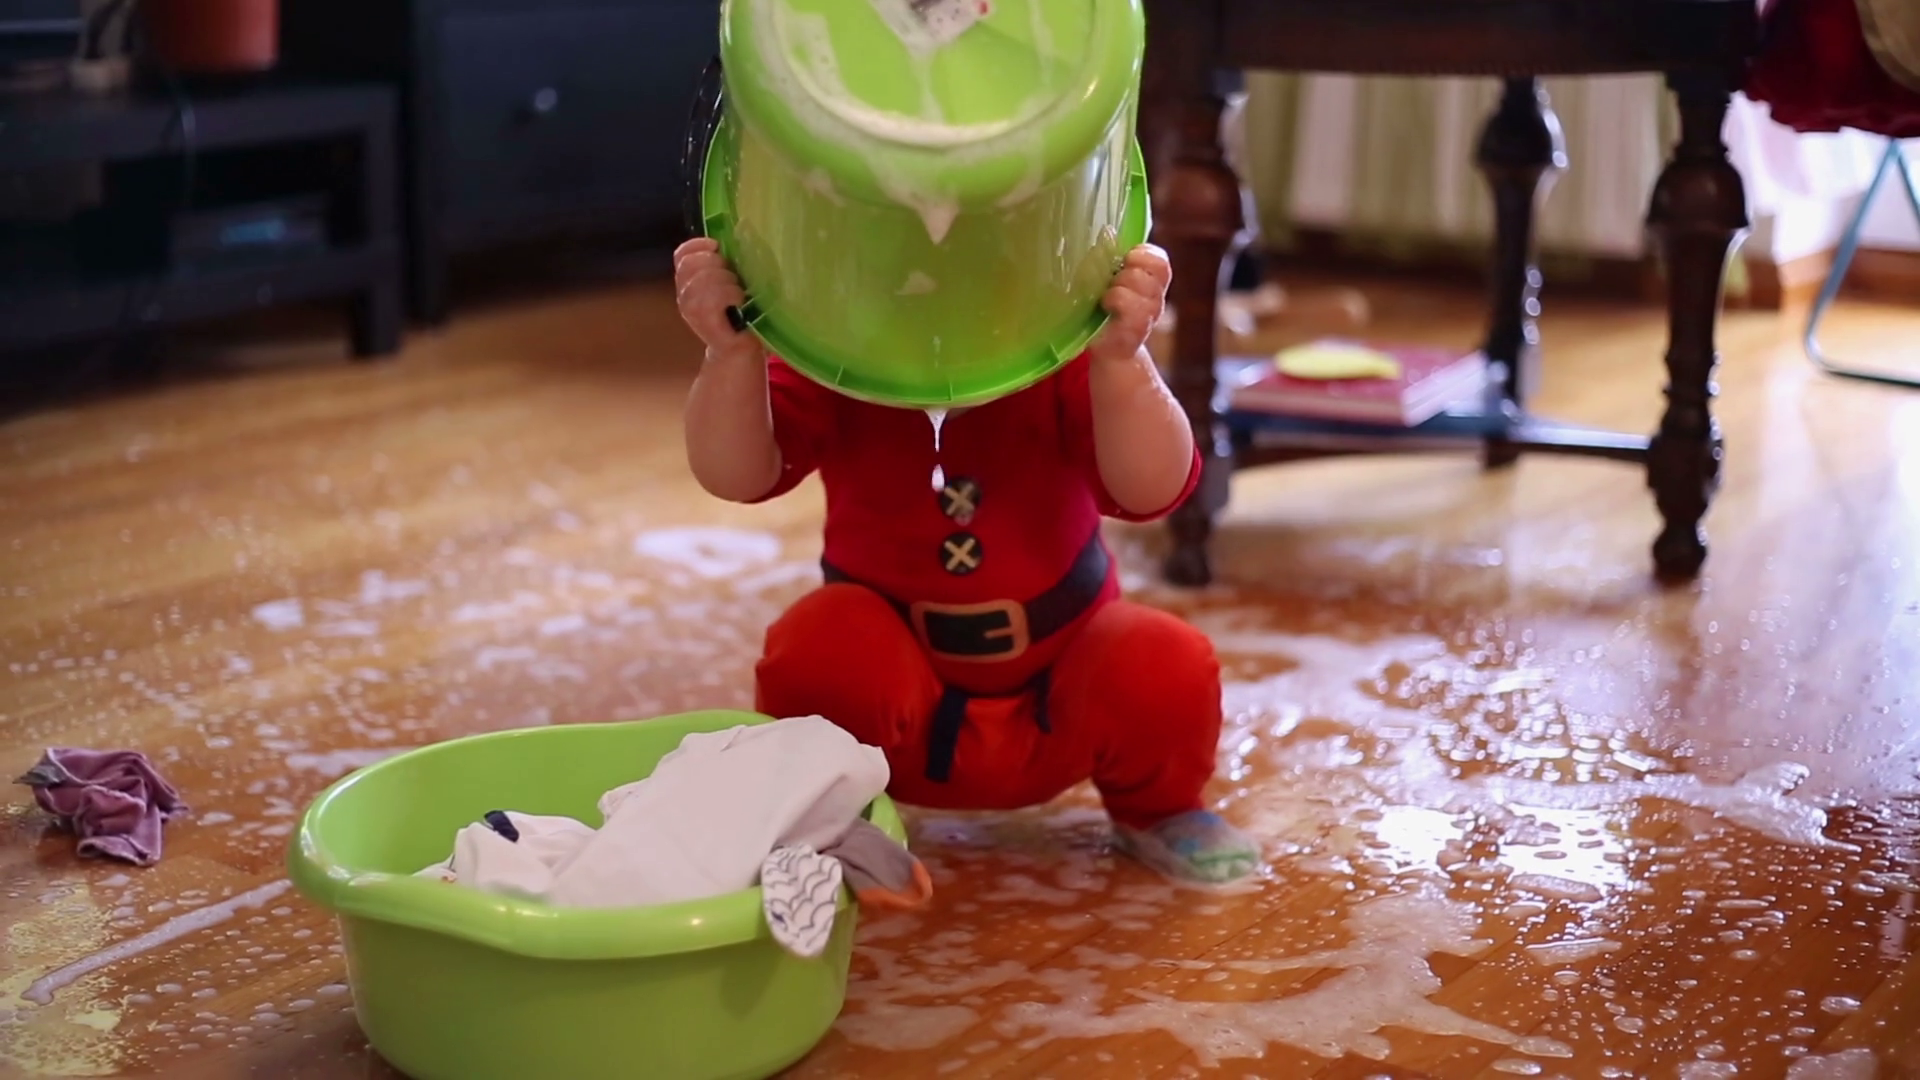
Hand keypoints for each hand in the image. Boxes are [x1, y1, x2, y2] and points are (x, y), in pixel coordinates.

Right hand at [673, 238, 756, 356]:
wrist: (741, 346)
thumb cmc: (741, 311)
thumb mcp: (731, 281)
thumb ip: (725, 262)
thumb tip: (740, 229)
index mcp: (689, 280)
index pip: (682, 254)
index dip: (698, 245)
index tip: (717, 247)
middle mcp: (684, 294)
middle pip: (693, 263)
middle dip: (718, 265)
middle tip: (734, 279)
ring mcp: (690, 309)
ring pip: (704, 278)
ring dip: (728, 281)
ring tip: (739, 294)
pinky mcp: (702, 321)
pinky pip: (712, 297)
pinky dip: (730, 294)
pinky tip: (739, 302)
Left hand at [1087, 244, 1170, 365]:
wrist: (1107, 349)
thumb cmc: (1105, 309)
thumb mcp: (1110, 281)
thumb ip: (1112, 260)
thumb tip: (1106, 234)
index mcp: (1153, 283)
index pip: (1160, 261)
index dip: (1145, 254)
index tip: (1128, 259)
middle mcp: (1156, 299)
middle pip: (1152, 270)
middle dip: (1127, 271)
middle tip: (1112, 283)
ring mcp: (1148, 317)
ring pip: (1139, 284)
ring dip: (1118, 287)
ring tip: (1106, 298)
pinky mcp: (1135, 331)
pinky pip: (1129, 306)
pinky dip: (1113, 301)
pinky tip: (1105, 308)